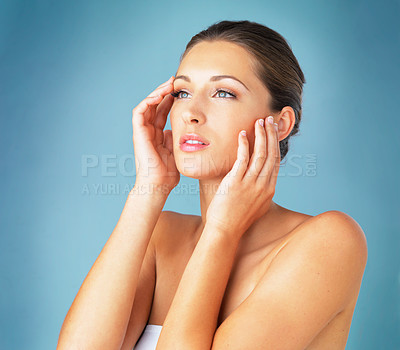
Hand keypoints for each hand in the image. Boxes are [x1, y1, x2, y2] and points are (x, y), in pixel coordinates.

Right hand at [131, 76, 179, 194]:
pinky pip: (139, 112)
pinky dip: (148, 102)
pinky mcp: (138, 133)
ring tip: (168, 84)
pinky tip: (159, 95)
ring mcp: (143, 131)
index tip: (181, 90)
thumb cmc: (167, 173)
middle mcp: (149, 131)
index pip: (163, 112)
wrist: (159, 185)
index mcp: (158, 134)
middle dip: (164, 92)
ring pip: (147, 105)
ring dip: (157, 93)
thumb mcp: (176, 150)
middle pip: (155, 105)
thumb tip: (176, 128)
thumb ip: (174, 138)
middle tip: (175, 81)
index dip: (170, 100)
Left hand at [205, 116, 280, 238]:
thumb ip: (258, 190)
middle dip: (271, 135)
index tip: (273, 132)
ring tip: (259, 121)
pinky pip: (243, 160)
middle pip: (271, 155)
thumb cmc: (236, 218)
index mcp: (269, 190)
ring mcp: (251, 184)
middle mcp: (263, 186)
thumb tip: (258, 178)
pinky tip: (242, 134)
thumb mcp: (255, 204)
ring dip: (261, 136)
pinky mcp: (236, 183)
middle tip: (269, 120)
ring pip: (260, 155)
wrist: (225, 231)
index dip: (276, 145)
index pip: (276, 162)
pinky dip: (244, 145)